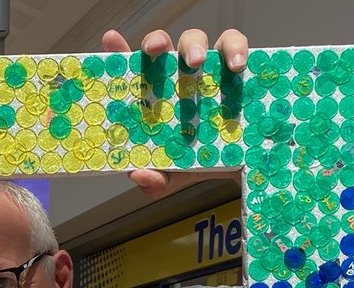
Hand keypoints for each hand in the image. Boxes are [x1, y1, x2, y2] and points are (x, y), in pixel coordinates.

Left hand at [101, 27, 249, 199]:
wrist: (242, 165)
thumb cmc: (197, 163)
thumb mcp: (172, 178)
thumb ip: (153, 182)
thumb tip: (138, 175)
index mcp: (153, 97)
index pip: (131, 71)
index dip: (118, 51)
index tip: (111, 39)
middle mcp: (175, 76)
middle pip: (161, 46)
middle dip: (155, 41)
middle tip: (157, 50)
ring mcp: (205, 68)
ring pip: (195, 39)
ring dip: (193, 44)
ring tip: (197, 62)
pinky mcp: (235, 66)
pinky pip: (234, 45)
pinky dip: (235, 48)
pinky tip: (236, 65)